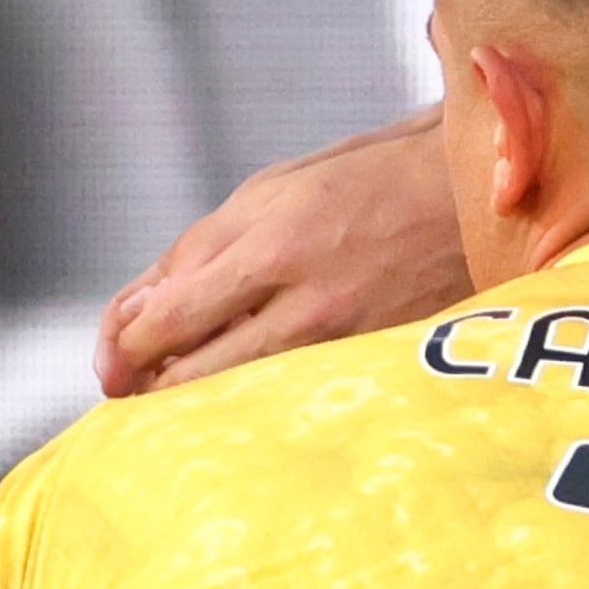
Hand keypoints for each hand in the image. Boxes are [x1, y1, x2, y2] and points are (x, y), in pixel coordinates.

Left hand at [95, 110, 474, 396]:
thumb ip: (198, 250)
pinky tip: (250, 398)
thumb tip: (135, 314)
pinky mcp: (375, 369)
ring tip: (186, 397)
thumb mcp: (270, 190)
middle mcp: (306, 301)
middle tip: (135, 393)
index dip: (124, 351)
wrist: (474, 194)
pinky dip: (258, 407)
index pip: (168, 320)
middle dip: (149, 393)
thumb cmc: (370, 181)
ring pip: (240, 402)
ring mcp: (345, 343)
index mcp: (272, 242)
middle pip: (195, 378)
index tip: (113, 363)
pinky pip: (294, 405)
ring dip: (199, 407)